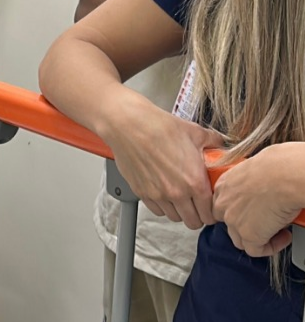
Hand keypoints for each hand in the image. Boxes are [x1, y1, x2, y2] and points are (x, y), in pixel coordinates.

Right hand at [103, 94, 224, 228]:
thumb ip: (212, 142)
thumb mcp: (194, 132)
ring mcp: (158, 194)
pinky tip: (163, 193)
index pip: (210, 214)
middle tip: (197, 204)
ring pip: (174, 218)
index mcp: (195, 182)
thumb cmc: (159, 127)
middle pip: (193, 222)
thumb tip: (219, 145)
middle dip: (198, 215)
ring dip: (179, 211)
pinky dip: (161, 205)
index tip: (210, 205)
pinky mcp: (141, 192)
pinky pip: (156, 210)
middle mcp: (177, 193)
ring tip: (179, 198)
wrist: (128, 125)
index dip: (213, 211)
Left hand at [213, 143, 304, 256]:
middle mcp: (223, 203)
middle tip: (266, 222)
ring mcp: (233, 220)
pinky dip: (271, 247)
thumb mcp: (253, 170)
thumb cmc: (276, 166)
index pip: (223, 205)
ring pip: (239, 239)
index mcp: (223, 185)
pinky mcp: (248, 234)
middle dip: (246, 226)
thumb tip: (262, 188)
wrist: (285, 175)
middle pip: (228, 223)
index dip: (239, 211)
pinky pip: (256, 250)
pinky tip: (284, 236)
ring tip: (278, 230)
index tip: (255, 211)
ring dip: (259, 238)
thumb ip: (249, 183)